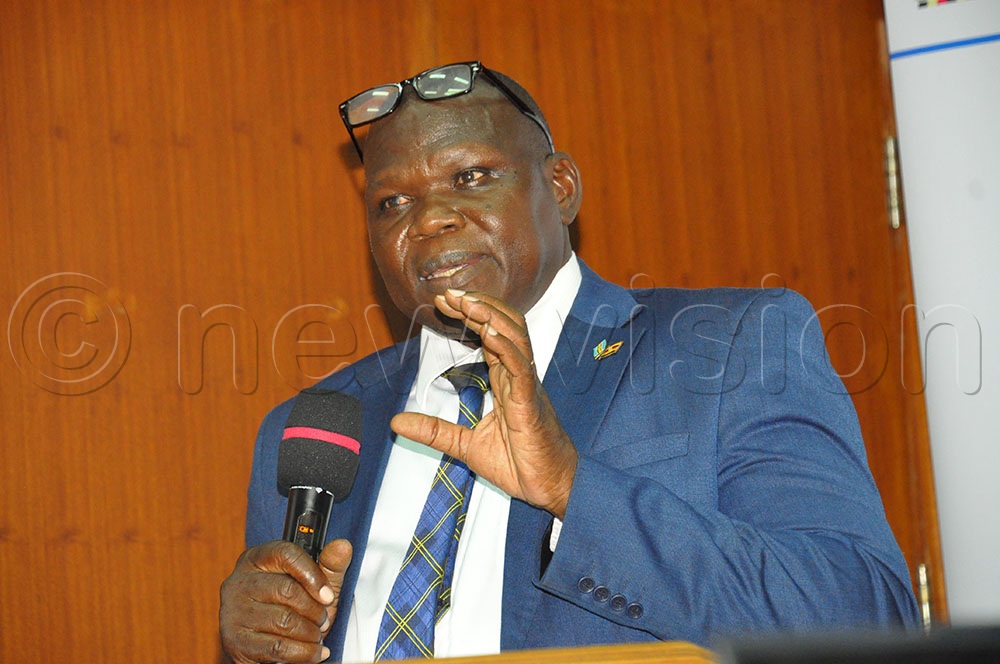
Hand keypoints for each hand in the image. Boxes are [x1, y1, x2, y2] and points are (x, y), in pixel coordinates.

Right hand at [220, 539, 351, 662]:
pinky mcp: (236, 641)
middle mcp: (239, 581)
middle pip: (286, 589)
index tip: (328, 595)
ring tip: (317, 635)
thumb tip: (343, 546)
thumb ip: (329, 564)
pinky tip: (316, 652)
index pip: (286, 554)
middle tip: (323, 621)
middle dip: (314, 610)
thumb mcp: (313, 583)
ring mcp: (234, 611)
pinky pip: (277, 647)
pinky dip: (304, 653)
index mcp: (256, 559)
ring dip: (310, 633)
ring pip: (283, 620)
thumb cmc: (289, 607)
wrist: (262, 644)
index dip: (313, 575)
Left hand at [391, 289, 577, 517]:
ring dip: (490, 315)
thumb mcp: (466, 446)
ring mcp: (527, 386)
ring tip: (466, 301)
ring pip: (514, 337)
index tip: (443, 302)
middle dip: (478, 305)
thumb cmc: (520, 464)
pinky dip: (506, 347)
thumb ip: (435, 431)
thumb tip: (396, 423)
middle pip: (503, 326)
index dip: (468, 315)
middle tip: (449, 292)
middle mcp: (517, 377)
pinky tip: (489, 332)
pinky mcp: (531, 403)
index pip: (488, 336)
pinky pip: (521, 367)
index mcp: (505, 382)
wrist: (550, 488)